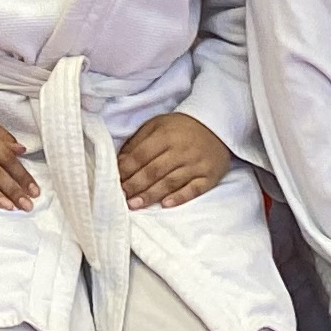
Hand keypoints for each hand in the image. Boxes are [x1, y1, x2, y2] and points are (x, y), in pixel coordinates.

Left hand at [116, 111, 231, 209]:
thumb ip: (137, 142)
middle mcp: (181, 150)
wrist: (216, 127)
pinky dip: (180, 197)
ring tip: (135, 204)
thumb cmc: (180, 128)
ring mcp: (196, 165)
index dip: (126, 169)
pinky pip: (194, 189)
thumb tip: (120, 162)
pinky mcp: (210, 177)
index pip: (142, 155)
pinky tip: (165, 204)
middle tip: (122, 196)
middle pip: (154, 170)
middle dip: (136, 185)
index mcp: (165, 135)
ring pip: (171, 182)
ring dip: (151, 194)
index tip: (114, 180)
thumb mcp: (157, 125)